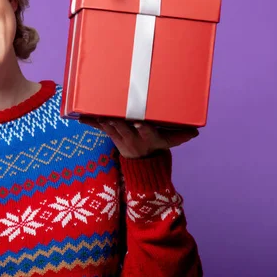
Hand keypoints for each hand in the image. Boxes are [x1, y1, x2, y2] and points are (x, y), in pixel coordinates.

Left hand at [78, 117, 198, 158]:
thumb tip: (196, 132)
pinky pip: (101, 130)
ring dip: (104, 122)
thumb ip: (181, 136)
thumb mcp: (170, 141)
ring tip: (97, 113)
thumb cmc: (159, 145)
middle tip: (112, 114)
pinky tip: (81, 117)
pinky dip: (91, 123)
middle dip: (118, 122)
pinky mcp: (113, 137)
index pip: (148, 133)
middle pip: (125, 130)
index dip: (143, 128)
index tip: (140, 122)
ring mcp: (121, 140)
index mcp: (150, 139)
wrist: (144, 163)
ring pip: (111, 129)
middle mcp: (134, 140)